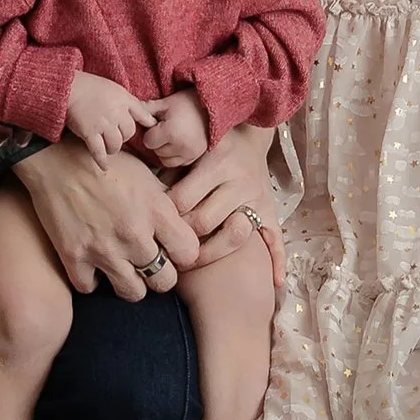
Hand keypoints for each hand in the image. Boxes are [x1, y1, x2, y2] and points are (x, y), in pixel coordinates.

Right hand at [13, 137, 199, 299]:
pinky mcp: (73, 257)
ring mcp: (103, 249)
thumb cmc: (104, 160)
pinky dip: (92, 279)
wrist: (55, 155)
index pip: (189, 253)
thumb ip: (165, 200)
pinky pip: (90, 288)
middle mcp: (134, 235)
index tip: (172, 248)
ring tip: (124, 267)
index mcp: (156, 210)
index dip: (183, 253)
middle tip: (149, 263)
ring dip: (131, 283)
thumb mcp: (145, 174)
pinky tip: (93, 264)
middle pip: (165, 282)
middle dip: (161, 275)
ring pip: (133, 293)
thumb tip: (181, 220)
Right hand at [63, 73, 153, 159]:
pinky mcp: (90, 133)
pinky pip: (99, 151)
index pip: (143, 115)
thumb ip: (126, 101)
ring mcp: (104, 124)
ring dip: (113, 148)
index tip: (150, 129)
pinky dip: (102, 161)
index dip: (147, 123)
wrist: (69, 87)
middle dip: (124, 137)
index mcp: (124, 100)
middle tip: (117, 136)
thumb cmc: (90, 85)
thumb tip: (139, 110)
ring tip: (108, 147)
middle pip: (129, 133)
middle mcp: (117, 113)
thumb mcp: (114, 88)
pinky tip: (104, 167)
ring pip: (116, 144)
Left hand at [138, 89, 210, 168]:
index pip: (148, 141)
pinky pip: (177, 163)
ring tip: (171, 136)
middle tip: (166, 128)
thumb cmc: (188, 102)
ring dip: (164, 150)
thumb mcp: (166, 102)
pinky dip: (174, 155)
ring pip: (165, 160)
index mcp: (171, 132)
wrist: (214, 106)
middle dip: (157, 141)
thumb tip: (130, 113)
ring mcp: (190, 154)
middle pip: (156, 151)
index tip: (158, 123)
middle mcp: (181, 146)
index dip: (150, 132)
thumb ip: (147, 110)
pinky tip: (178, 142)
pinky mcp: (195, 157)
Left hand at [168, 123, 285, 288]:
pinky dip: (276, 261)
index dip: (164, 216)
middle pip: (205, 221)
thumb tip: (143, 197)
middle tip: (167, 247)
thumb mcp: (189, 146)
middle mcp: (239, 180)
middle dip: (182, 238)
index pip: (182, 199)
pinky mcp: (271, 210)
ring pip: (235, 235)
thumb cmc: (208, 145)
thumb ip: (169, 168)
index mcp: (216, 162)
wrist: (247, 137)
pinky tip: (274, 283)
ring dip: (211, 253)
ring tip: (192, 262)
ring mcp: (257, 197)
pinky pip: (275, 239)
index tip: (153, 225)